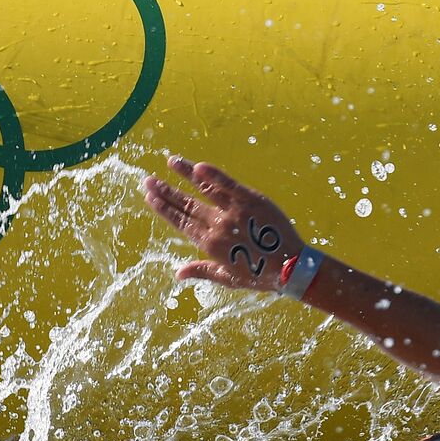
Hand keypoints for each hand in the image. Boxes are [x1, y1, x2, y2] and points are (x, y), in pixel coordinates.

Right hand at [143, 156, 302, 291]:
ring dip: (185, 174)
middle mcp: (218, 227)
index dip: (164, 209)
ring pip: (204, 189)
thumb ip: (201, 271)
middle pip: (187, 205)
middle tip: (148, 181)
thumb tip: (177, 274)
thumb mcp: (228, 278)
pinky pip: (229, 185)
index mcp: (210, 246)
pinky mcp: (252, 200)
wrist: (291, 268)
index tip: (150, 198)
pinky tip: (198, 166)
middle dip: (166, 192)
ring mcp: (235, 212)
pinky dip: (213, 175)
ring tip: (171, 161)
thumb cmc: (260, 276)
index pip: (181, 223)